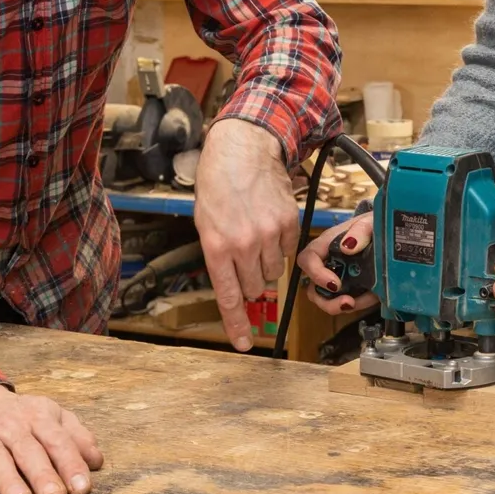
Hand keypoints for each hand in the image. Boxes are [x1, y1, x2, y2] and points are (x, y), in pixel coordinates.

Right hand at [0, 385, 103, 493]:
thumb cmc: (20, 417)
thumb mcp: (50, 416)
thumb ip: (76, 436)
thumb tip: (97, 462)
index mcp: (40, 416)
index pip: (58, 440)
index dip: (71, 463)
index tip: (82, 487)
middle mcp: (12, 425)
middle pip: (29, 451)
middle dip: (43, 475)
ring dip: (8, 480)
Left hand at [195, 118, 299, 350]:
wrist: (244, 149)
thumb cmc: (218, 184)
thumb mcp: (206, 223)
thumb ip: (219, 256)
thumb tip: (235, 285)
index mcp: (216, 246)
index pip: (229, 297)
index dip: (237, 324)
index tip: (243, 344)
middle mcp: (243, 244)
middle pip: (254, 287)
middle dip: (248, 280)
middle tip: (243, 258)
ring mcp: (268, 234)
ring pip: (273, 271)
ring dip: (265, 262)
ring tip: (255, 235)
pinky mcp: (288, 224)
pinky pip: (288, 251)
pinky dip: (280, 245)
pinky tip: (268, 224)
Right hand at [296, 214, 378, 315]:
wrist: (388, 234)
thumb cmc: (373, 224)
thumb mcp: (369, 222)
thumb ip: (360, 230)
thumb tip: (347, 246)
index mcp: (327, 245)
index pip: (308, 259)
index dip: (316, 274)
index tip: (335, 284)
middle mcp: (328, 263)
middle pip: (313, 287)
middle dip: (326, 301)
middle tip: (348, 302)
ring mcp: (340, 278)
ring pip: (327, 300)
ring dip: (340, 307)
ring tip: (357, 303)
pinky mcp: (353, 289)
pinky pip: (350, 303)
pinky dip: (360, 304)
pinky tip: (373, 297)